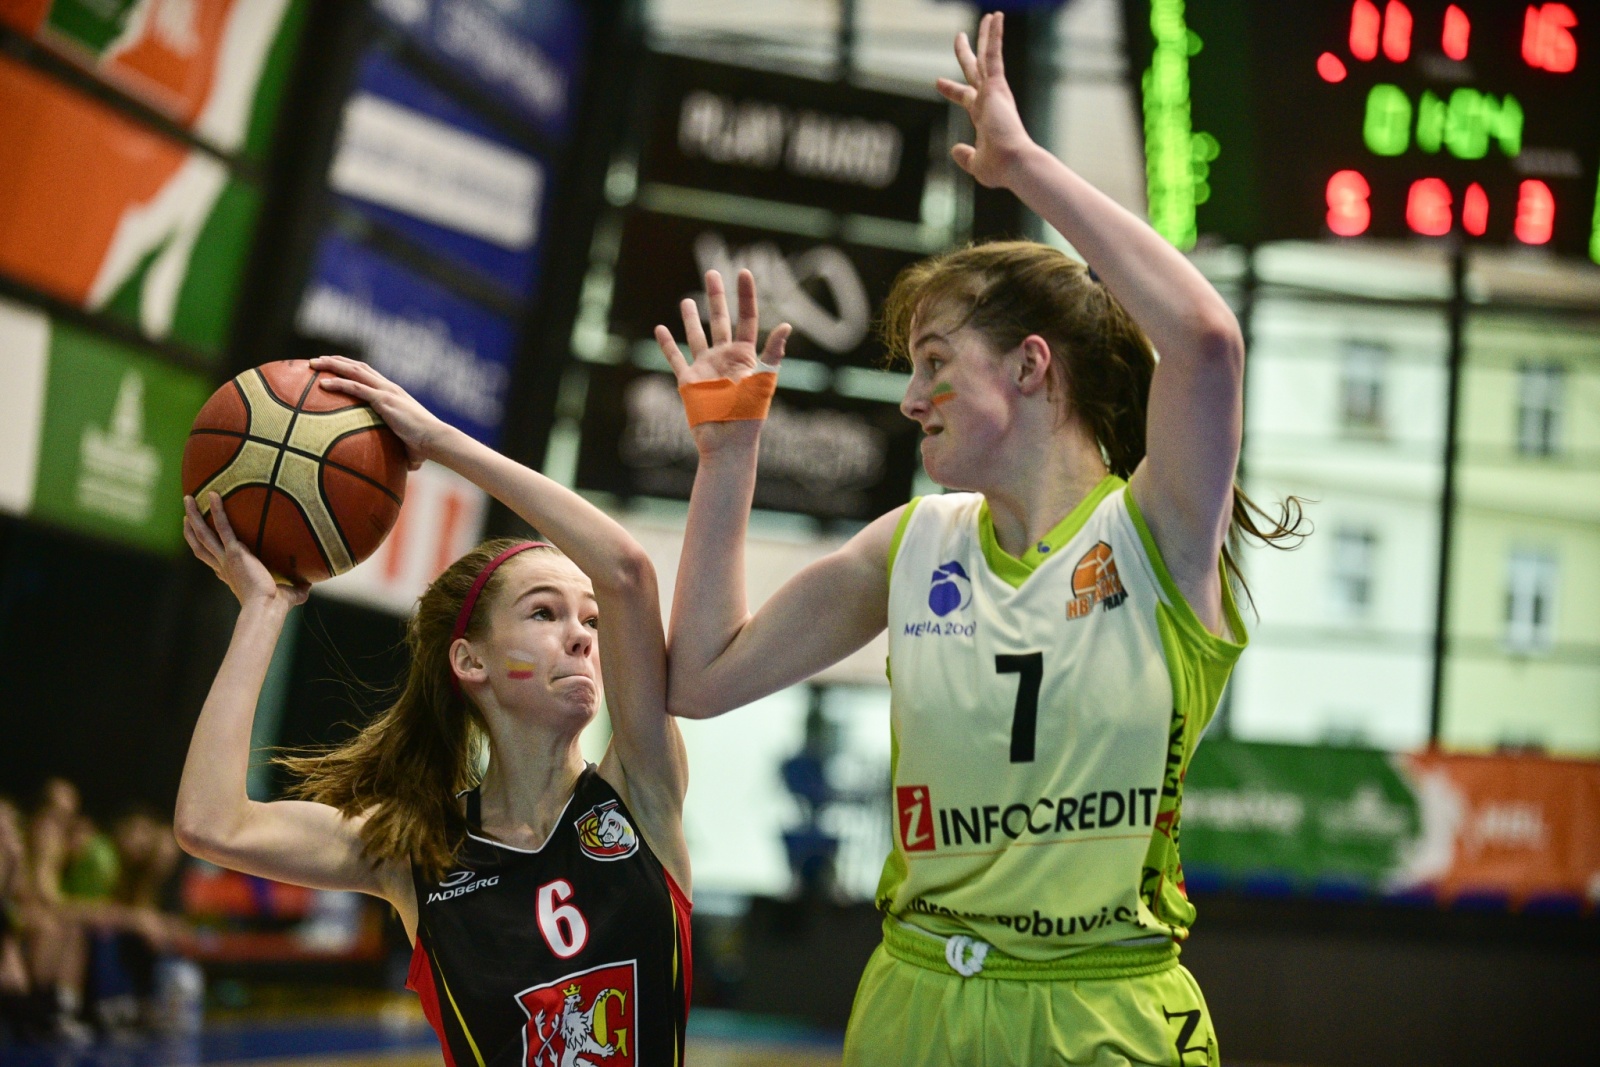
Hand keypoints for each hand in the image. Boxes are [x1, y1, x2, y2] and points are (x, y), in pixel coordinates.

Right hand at [184, 493, 308, 607]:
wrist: (267, 608)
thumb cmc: (275, 606)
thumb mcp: (285, 595)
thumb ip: (296, 589)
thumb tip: (308, 588)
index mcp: (230, 575)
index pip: (213, 561)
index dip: (205, 550)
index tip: (200, 539)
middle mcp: (223, 566)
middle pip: (200, 544)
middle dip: (192, 528)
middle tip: (186, 512)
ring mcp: (226, 558)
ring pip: (203, 534)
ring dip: (194, 515)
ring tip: (188, 498)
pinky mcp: (235, 552)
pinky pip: (223, 527)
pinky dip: (218, 511)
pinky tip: (214, 495)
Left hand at [309, 355, 445, 469]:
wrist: (436, 440)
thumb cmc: (424, 446)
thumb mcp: (405, 444)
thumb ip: (396, 451)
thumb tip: (397, 470)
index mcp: (393, 393)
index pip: (368, 373)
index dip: (350, 367)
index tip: (332, 366)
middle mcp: (389, 387)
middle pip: (358, 366)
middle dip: (336, 360)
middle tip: (316, 360)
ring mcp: (386, 392)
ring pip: (354, 371)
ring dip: (332, 365)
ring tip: (313, 363)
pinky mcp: (384, 400)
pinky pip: (356, 388)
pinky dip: (339, 383)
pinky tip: (322, 384)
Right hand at [654, 269, 790, 451]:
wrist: (728, 443)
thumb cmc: (750, 415)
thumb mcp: (764, 380)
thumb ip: (772, 353)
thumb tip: (786, 325)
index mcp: (746, 355)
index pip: (747, 318)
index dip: (746, 295)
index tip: (744, 272)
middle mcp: (725, 358)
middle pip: (719, 320)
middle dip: (716, 296)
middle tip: (712, 272)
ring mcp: (706, 368)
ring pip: (696, 336)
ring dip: (690, 318)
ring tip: (686, 299)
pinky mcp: (688, 382)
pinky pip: (675, 358)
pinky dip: (667, 344)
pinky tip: (660, 329)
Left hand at [937, 12, 1035, 188]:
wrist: (1014, 164)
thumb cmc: (1000, 169)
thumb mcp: (976, 164)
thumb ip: (965, 156)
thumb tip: (955, 150)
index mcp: (983, 116)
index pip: (965, 97)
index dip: (951, 89)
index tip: (938, 82)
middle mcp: (990, 100)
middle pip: (975, 70)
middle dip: (966, 54)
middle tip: (959, 37)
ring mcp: (994, 92)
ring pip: (988, 56)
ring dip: (986, 35)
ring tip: (989, 16)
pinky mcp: (998, 86)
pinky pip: (994, 54)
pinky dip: (995, 35)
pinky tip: (995, 17)